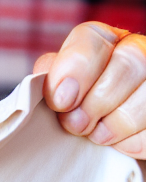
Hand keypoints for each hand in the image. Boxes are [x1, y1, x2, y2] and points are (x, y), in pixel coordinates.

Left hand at [36, 22, 145, 157]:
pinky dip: (135, 141)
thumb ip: (51, 81)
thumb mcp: (59, 91)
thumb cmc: (77, 110)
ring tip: (97, 136)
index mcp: (105, 42)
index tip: (61, 101)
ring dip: (117, 123)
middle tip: (77, 125)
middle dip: (98, 100)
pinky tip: (120, 143)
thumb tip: (46, 82)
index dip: (74, 69)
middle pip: (130, 61)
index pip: (91, 38)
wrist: (105, 136)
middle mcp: (138, 51)